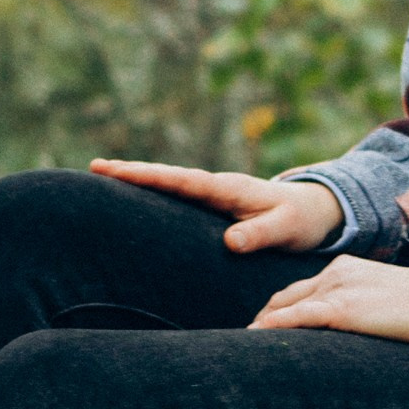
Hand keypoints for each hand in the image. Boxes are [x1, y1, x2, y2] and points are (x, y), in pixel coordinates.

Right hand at [88, 157, 344, 254]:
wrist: (316, 212)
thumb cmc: (300, 221)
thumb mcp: (286, 229)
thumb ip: (260, 234)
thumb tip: (230, 242)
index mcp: (228, 188)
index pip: (181, 180)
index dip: (147, 176)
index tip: (115, 170)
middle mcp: (216, 187)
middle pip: (166, 178)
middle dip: (130, 172)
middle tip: (93, 166)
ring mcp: (213, 196)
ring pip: (169, 187)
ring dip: (138, 182)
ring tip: (101, 180)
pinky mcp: (213, 208)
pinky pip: (178, 199)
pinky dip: (154, 195)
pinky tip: (133, 203)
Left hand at [249, 258, 408, 344]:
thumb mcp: (384, 303)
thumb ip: (361, 312)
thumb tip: (348, 336)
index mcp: (344, 269)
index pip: (298, 292)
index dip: (275, 313)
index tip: (259, 333)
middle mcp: (335, 273)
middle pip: (284, 298)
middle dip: (261, 321)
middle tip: (240, 346)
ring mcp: (338, 289)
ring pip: (285, 308)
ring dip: (261, 329)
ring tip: (240, 351)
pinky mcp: (345, 309)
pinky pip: (299, 318)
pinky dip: (275, 328)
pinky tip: (257, 339)